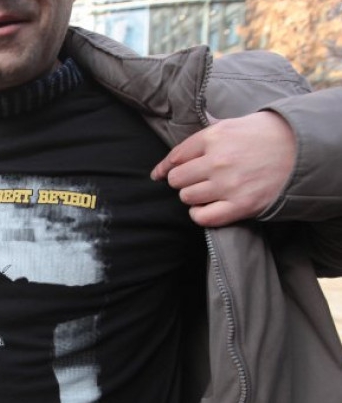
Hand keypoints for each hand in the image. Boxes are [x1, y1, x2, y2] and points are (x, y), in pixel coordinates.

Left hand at [151, 111, 295, 226]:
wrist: (303, 150)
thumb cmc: (268, 135)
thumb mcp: (235, 124)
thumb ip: (207, 133)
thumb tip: (181, 142)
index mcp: (214, 137)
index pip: (175, 157)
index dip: (165, 168)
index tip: (159, 175)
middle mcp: (217, 161)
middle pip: (177, 180)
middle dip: (182, 181)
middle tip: (195, 181)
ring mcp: (228, 185)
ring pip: (187, 198)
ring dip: (192, 197)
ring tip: (207, 193)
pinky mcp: (240, 206)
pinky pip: (203, 217)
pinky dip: (200, 215)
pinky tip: (207, 209)